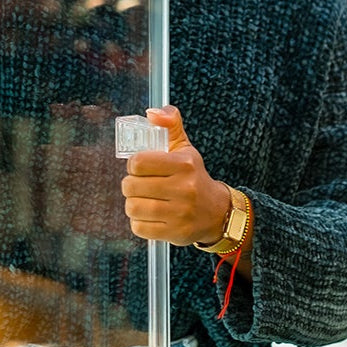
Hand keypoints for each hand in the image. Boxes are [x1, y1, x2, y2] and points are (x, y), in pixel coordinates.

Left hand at [120, 105, 232, 246]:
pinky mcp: (176, 233)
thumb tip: (152, 113)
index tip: (139, 168)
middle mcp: (184, 189)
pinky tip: (149, 216)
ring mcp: (180, 213)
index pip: (139, 162)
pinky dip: (139, 222)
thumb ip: (170, 124)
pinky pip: (140, 228)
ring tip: (143, 200)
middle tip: (139, 185)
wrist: (217, 212)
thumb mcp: (185, 148)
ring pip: (133, 208)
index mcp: (184, 164)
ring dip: (133, 204)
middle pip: (131, 186)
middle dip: (130, 185)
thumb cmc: (193, 177)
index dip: (133, 165)